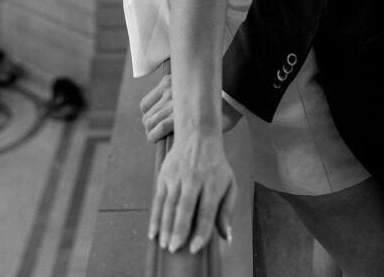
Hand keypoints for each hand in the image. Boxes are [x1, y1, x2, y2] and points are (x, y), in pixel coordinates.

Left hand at [141, 77, 242, 140]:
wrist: (228, 102)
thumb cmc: (210, 101)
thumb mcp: (188, 93)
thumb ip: (174, 102)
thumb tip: (160, 120)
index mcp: (170, 82)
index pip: (146, 104)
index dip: (147, 117)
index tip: (153, 124)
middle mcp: (169, 90)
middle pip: (147, 115)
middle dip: (149, 127)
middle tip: (155, 135)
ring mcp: (174, 102)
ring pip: (150, 121)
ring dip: (150, 133)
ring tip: (155, 138)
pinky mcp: (180, 114)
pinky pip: (159, 126)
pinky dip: (154, 135)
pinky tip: (155, 139)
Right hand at [148, 131, 235, 253]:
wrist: (198, 135)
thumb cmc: (215, 165)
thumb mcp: (229, 183)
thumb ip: (227, 210)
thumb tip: (226, 236)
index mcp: (212, 184)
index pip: (206, 211)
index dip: (200, 231)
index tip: (194, 248)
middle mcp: (194, 180)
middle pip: (185, 208)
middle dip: (179, 230)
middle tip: (175, 249)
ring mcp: (178, 177)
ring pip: (169, 205)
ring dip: (165, 226)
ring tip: (164, 245)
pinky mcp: (165, 175)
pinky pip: (158, 199)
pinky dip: (155, 216)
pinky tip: (153, 232)